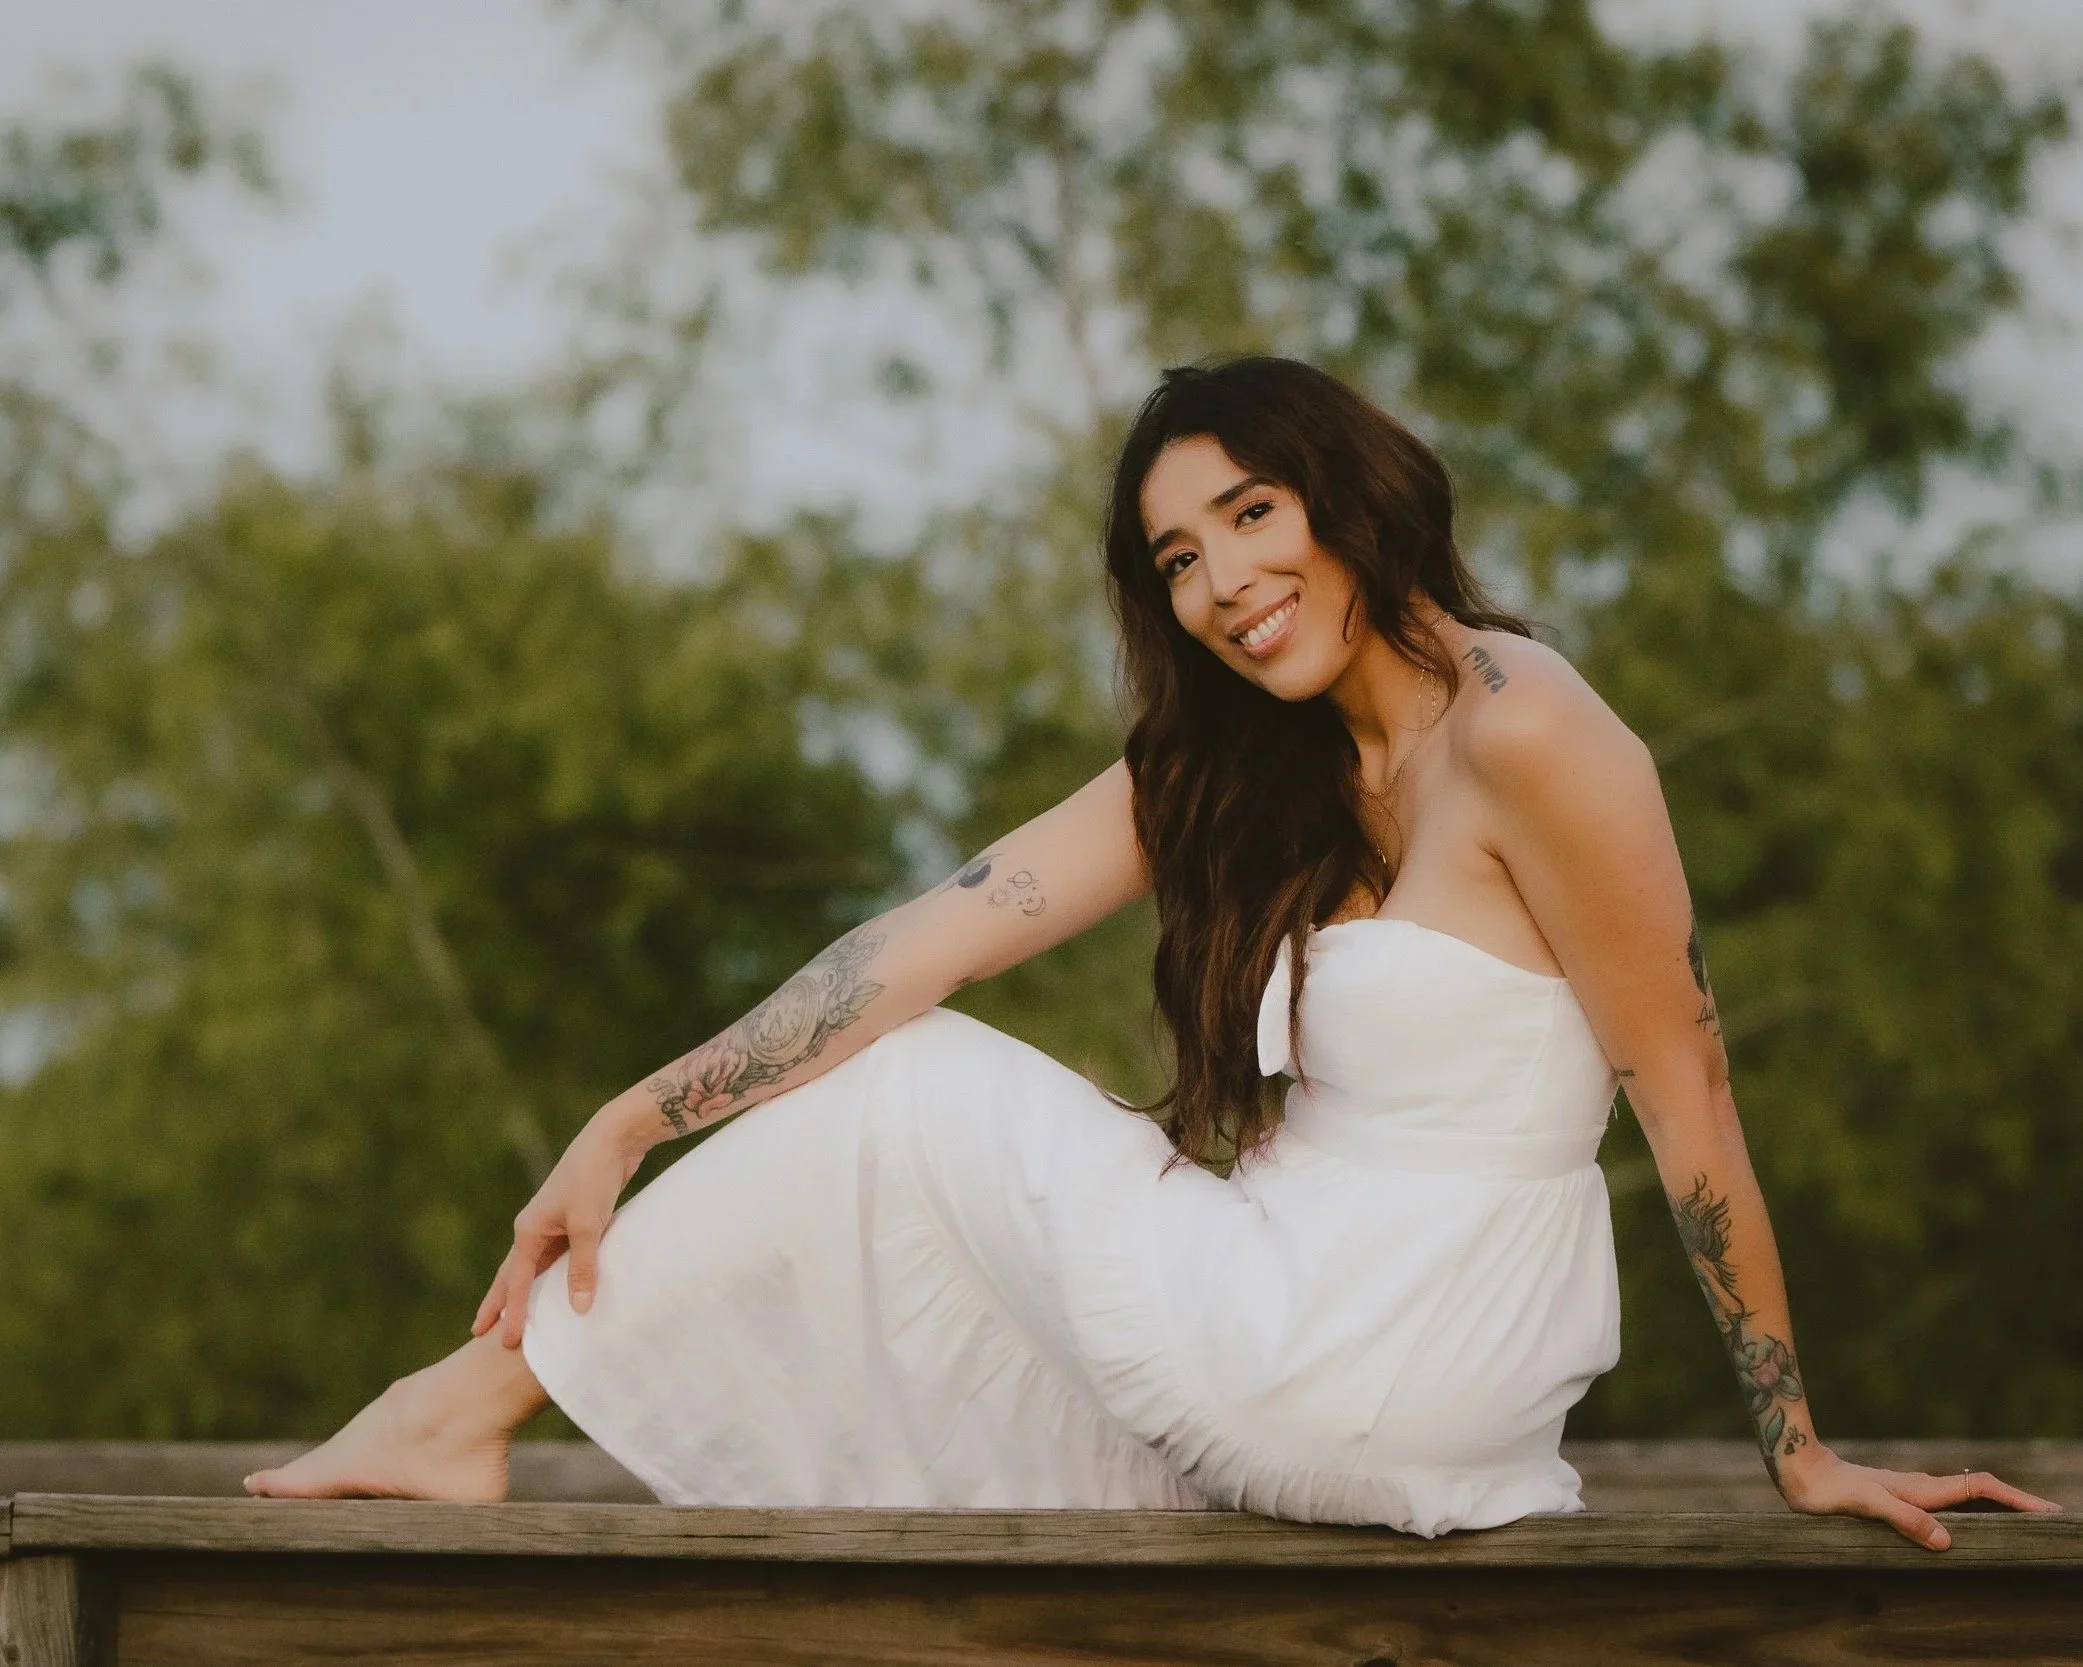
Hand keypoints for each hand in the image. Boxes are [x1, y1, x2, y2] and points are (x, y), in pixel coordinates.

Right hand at [472, 1109, 651, 1348]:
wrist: (612, 1140)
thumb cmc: (594, 1179)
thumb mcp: (588, 1226)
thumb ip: (583, 1268)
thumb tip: (576, 1310)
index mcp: (528, 1231)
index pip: (514, 1282)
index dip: (510, 1314)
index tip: (503, 1342)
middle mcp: (534, 1229)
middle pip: (511, 1275)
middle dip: (498, 1304)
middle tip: (480, 1333)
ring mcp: (552, 1224)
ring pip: (534, 1268)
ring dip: (525, 1292)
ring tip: (514, 1317)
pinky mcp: (572, 1220)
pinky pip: (557, 1258)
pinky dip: (552, 1277)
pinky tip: (556, 1288)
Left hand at [1777, 1444, 2064, 1550]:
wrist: (1801, 1469)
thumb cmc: (1831, 1490)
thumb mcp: (1867, 1506)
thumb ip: (1904, 1520)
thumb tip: (1946, 1542)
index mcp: (1922, 1489)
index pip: (1980, 1489)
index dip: (2015, 1499)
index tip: (2047, 1510)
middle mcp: (1921, 1487)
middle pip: (1980, 1491)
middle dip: (2016, 1502)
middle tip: (2049, 1516)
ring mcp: (1911, 1490)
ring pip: (1963, 1496)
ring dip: (1994, 1505)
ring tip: (2020, 1521)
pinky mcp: (1898, 1495)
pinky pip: (1944, 1502)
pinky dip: (1968, 1509)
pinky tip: (1966, 1522)